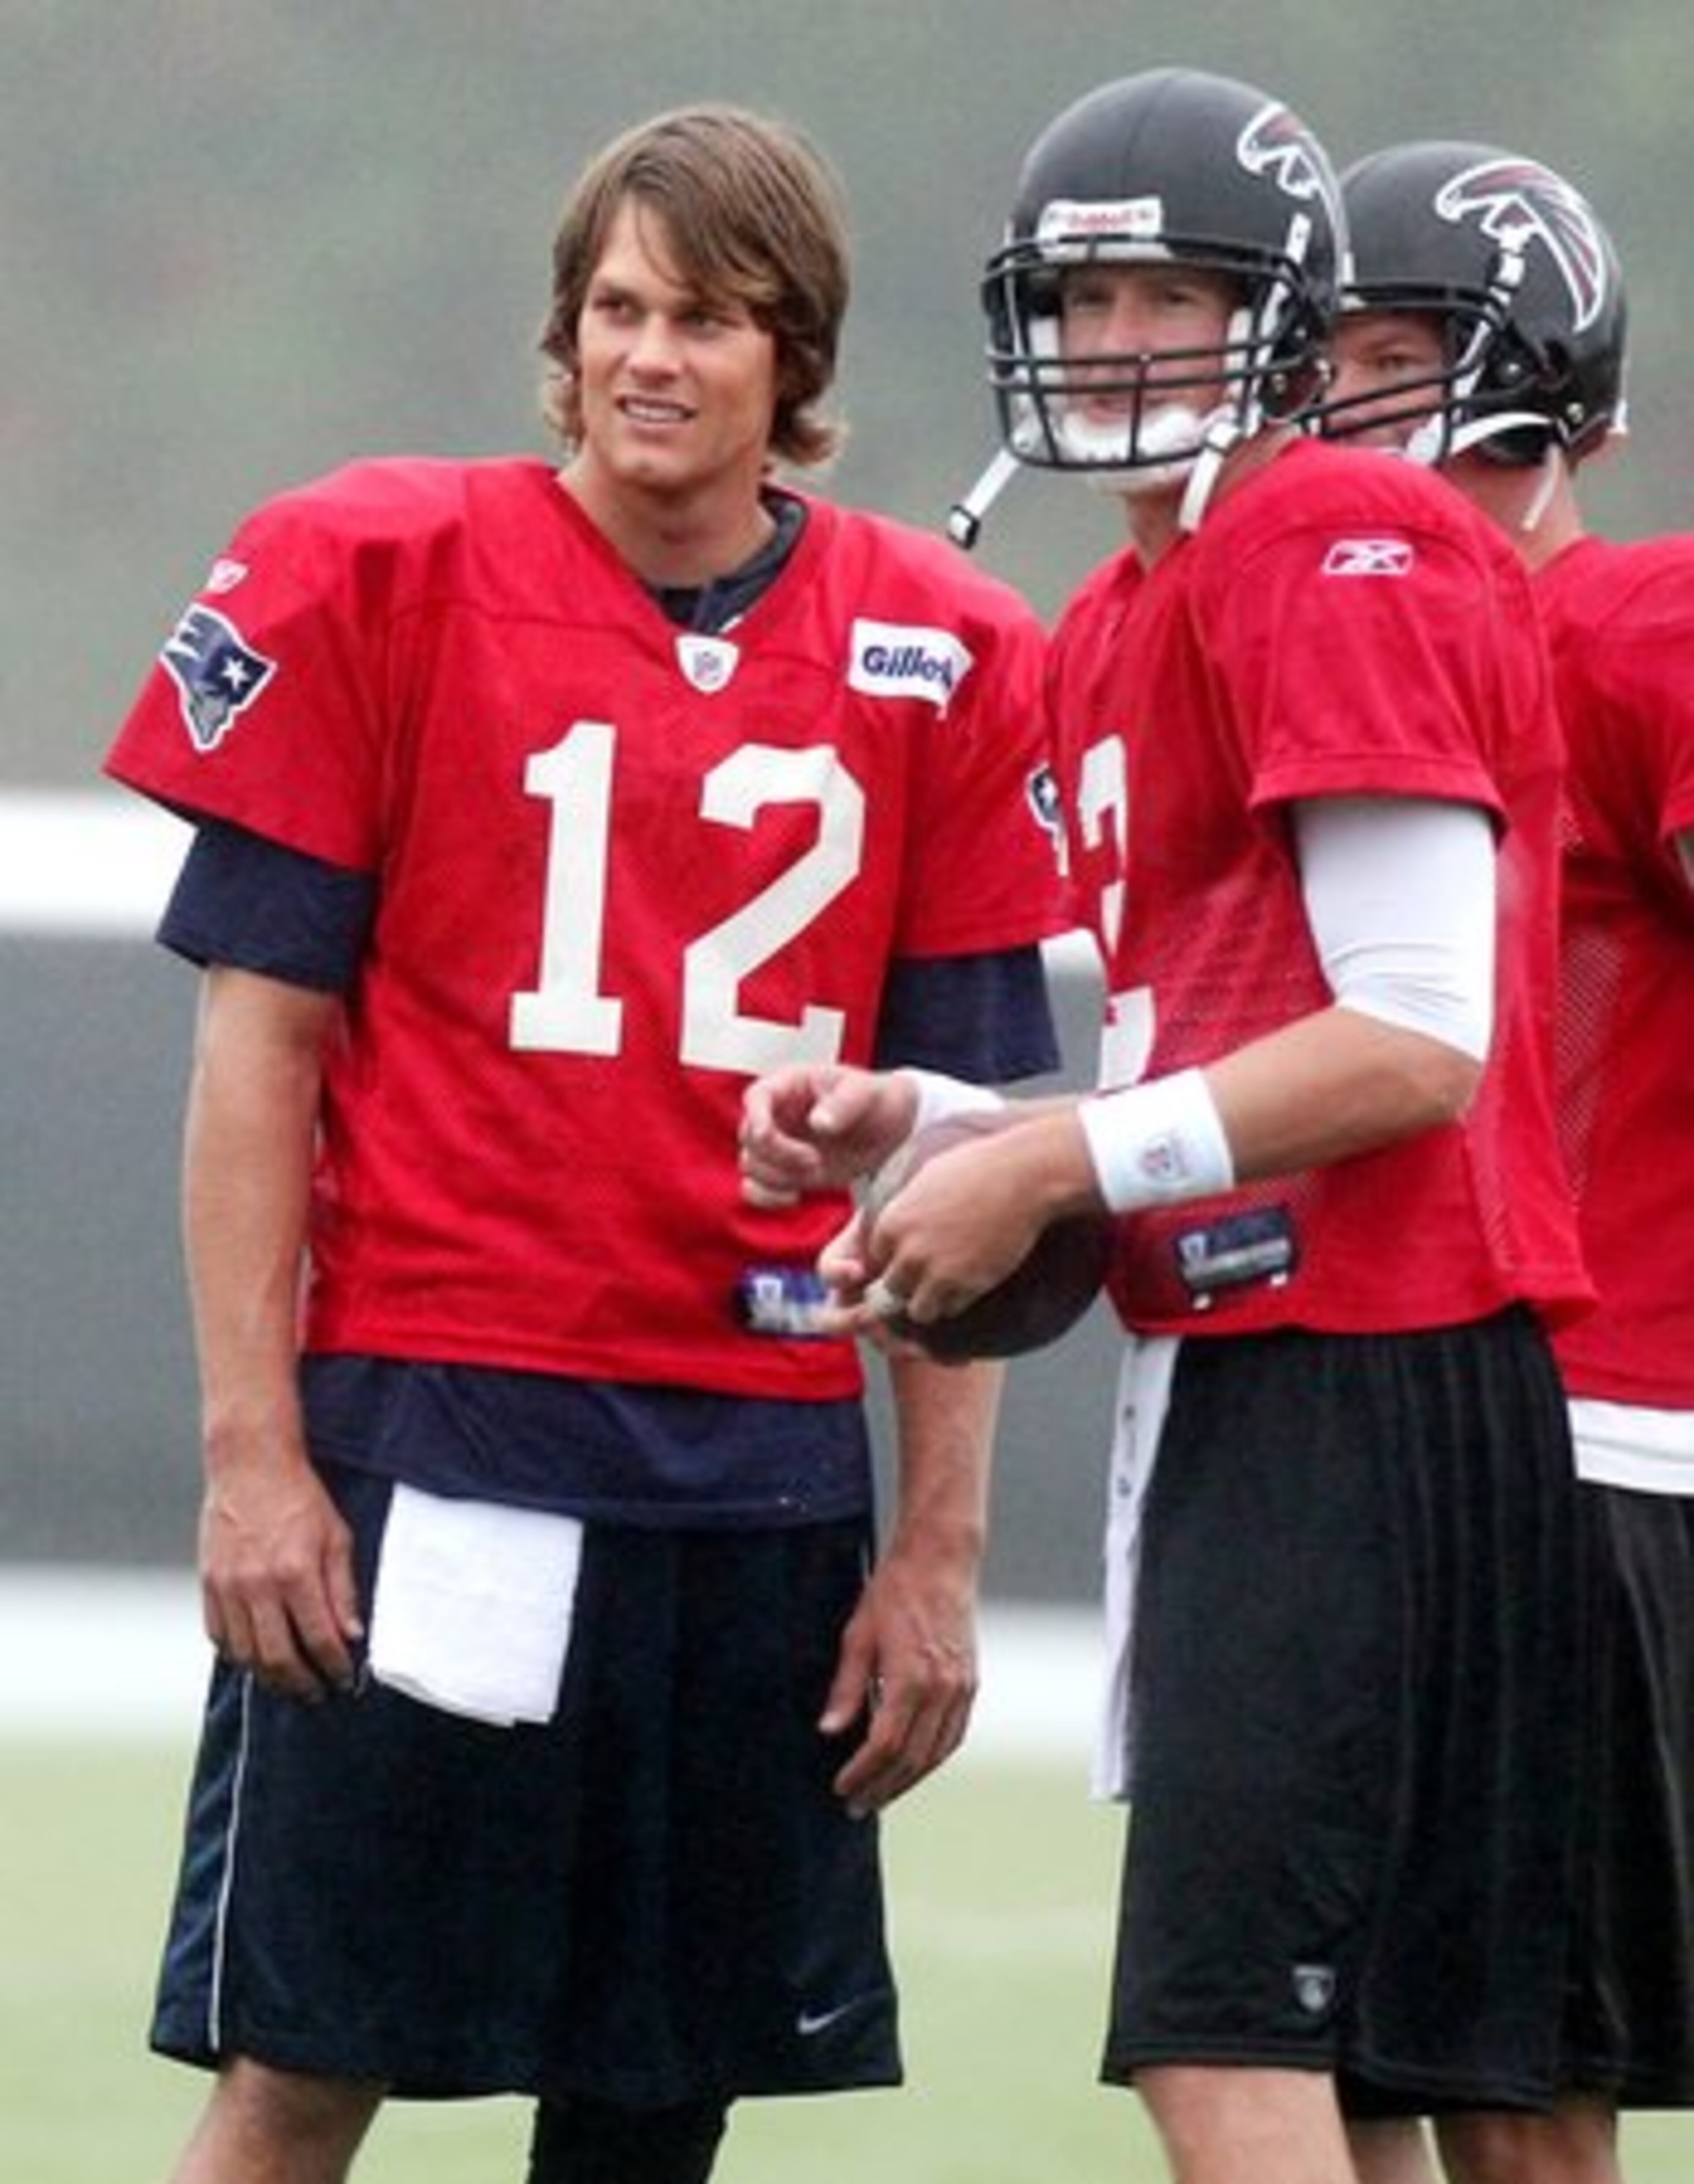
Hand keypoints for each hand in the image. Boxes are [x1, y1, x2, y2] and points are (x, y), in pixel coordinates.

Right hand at [199, 1455, 362, 1701]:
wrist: (250, 1466)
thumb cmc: (299, 1498)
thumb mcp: (336, 1537)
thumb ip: (343, 1589)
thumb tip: (352, 1634)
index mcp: (296, 1572)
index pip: (319, 1638)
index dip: (335, 1666)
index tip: (344, 1678)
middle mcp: (258, 1585)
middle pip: (279, 1657)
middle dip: (302, 1683)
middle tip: (317, 1693)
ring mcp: (228, 1586)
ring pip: (245, 1654)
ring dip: (269, 1676)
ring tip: (288, 1682)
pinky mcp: (208, 1583)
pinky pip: (218, 1635)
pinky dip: (238, 1654)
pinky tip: (256, 1657)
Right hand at [739, 1065, 916, 1207]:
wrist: (890, 1130)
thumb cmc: (876, 1100)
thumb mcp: (867, 1093)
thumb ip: (844, 1104)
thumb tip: (818, 1123)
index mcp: (791, 1085)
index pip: (757, 1096)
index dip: (756, 1116)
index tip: (767, 1134)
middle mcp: (776, 1114)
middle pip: (749, 1136)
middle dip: (779, 1154)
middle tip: (816, 1160)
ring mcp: (778, 1145)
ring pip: (750, 1164)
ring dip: (776, 1176)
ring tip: (816, 1172)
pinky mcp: (783, 1172)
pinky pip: (754, 1188)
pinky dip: (767, 1197)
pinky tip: (796, 1197)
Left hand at [820, 1549, 978, 1817]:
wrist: (941, 1559)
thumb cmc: (895, 1591)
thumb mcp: (858, 1634)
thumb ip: (847, 1687)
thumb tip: (829, 1730)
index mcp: (912, 1678)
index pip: (885, 1745)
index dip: (861, 1773)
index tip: (841, 1787)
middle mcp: (943, 1689)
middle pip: (912, 1758)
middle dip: (882, 1787)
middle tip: (856, 1805)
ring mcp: (962, 1688)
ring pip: (936, 1753)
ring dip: (908, 1780)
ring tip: (881, 1794)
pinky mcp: (970, 1683)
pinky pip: (953, 1735)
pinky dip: (932, 1758)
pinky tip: (914, 1766)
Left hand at [850, 1121, 1053, 1331]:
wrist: (1022, 1178)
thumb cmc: (977, 1167)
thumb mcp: (925, 1178)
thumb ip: (904, 1207)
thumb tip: (895, 1220)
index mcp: (893, 1222)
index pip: (874, 1257)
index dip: (893, 1256)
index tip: (910, 1252)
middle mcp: (909, 1253)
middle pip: (892, 1287)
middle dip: (908, 1282)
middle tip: (930, 1271)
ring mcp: (938, 1273)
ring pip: (918, 1309)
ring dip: (930, 1301)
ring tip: (947, 1285)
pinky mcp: (968, 1286)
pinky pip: (951, 1309)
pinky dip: (957, 1301)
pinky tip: (969, 1281)